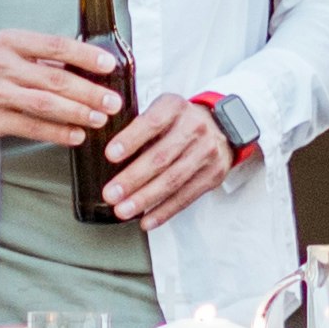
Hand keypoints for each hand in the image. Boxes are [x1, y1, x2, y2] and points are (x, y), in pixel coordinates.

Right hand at [0, 30, 124, 152]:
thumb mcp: (12, 56)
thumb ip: (45, 60)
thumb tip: (92, 68)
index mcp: (11, 42)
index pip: (55, 45)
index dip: (85, 55)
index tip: (109, 65)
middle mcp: (1, 64)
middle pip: (54, 77)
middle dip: (88, 91)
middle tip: (111, 101)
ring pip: (45, 103)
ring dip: (77, 113)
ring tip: (99, 118)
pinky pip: (31, 127)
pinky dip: (57, 132)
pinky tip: (75, 135)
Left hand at [96, 95, 246, 227]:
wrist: (222, 127)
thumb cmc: (179, 122)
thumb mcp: (161, 111)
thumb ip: (138, 128)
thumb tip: (106, 157)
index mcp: (175, 107)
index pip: (152, 123)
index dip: (130, 139)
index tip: (110, 155)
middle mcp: (194, 127)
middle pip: (161, 157)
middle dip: (133, 178)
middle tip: (111, 194)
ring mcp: (206, 152)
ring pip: (173, 180)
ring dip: (145, 199)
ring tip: (123, 210)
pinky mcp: (213, 174)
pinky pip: (186, 196)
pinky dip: (164, 211)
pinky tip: (147, 220)